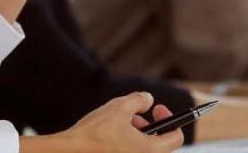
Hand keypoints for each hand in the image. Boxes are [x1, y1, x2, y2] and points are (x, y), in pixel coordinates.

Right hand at [34, 92, 183, 152]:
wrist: (70, 152)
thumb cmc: (96, 132)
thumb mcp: (120, 107)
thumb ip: (140, 100)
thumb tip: (148, 100)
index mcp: (151, 151)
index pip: (176, 138)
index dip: (171, 119)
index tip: (157, 110)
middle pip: (158, 143)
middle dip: (148, 125)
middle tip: (134, 115)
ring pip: (142, 148)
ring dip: (136, 133)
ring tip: (118, 123)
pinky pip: (129, 152)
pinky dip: (125, 143)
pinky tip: (108, 135)